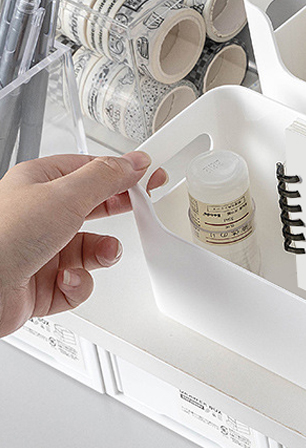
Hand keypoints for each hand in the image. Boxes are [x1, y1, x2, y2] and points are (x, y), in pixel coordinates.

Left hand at [0, 152, 165, 336]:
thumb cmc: (4, 236)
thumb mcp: (65, 196)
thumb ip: (105, 178)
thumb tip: (133, 163)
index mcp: (40, 183)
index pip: (90, 170)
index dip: (121, 172)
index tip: (148, 176)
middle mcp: (40, 215)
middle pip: (94, 208)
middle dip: (117, 212)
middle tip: (140, 209)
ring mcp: (42, 249)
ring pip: (91, 250)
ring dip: (100, 254)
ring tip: (100, 255)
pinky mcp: (43, 283)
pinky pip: (79, 282)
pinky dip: (78, 284)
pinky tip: (65, 279)